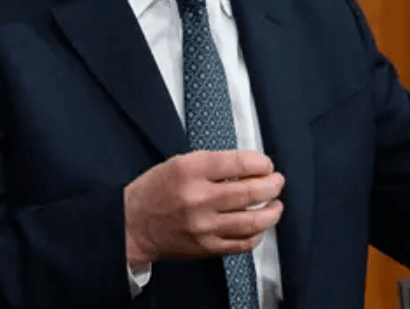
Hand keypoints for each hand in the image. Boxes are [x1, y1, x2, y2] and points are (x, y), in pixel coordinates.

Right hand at [123, 150, 283, 268]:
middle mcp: (198, 198)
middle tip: (277, 182)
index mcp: (190, 170)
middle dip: (273, 185)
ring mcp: (203, 226)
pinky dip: (257, 234)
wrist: (132, 224)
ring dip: (272, 211)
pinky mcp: (206, 247)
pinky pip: (243, 243)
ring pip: (253, 221)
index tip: (266, 164)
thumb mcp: (179, 163)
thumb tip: (249, 167)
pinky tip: (259, 226)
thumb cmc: (154, 191)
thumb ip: (213, 164)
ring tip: (276, 205)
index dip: (261, 163)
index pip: (239, 163)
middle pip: (252, 192)